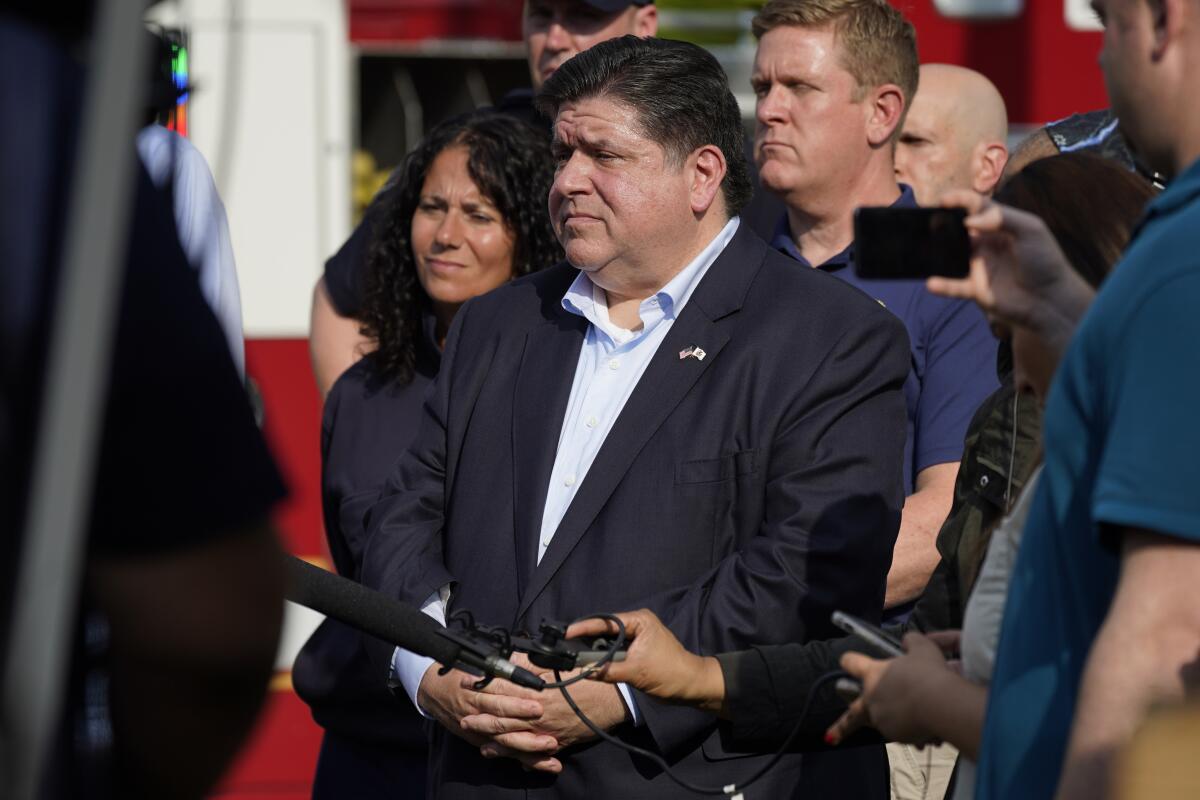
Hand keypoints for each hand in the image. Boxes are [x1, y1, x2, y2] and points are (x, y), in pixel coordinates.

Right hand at [416, 664, 561, 772]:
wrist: (433, 691)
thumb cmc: (458, 673)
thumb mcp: (476, 663)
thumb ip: (501, 665)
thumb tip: (527, 659)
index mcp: (478, 688)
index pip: (500, 691)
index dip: (518, 696)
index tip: (538, 698)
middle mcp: (477, 709)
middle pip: (501, 716)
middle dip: (523, 718)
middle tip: (545, 718)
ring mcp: (479, 728)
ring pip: (503, 738)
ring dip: (527, 743)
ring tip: (549, 744)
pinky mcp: (481, 740)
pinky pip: (503, 751)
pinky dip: (521, 757)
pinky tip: (540, 762)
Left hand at [460, 653, 628, 753]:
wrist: (614, 699)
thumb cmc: (587, 679)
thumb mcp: (558, 666)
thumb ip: (532, 664)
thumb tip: (511, 656)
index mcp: (536, 691)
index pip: (503, 688)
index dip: (482, 685)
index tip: (466, 683)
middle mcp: (538, 714)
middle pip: (502, 716)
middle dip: (481, 716)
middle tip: (462, 715)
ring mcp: (545, 731)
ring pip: (512, 737)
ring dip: (492, 737)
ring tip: (475, 736)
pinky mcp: (556, 742)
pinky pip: (531, 752)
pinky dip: (515, 754)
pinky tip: (501, 753)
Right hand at [565, 609, 725, 713]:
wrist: (691, 686)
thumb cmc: (669, 674)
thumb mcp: (636, 672)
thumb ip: (607, 670)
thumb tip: (583, 671)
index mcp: (639, 621)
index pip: (606, 622)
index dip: (584, 627)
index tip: (566, 632)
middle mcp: (637, 624)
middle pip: (605, 629)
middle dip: (587, 638)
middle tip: (565, 645)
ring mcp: (637, 637)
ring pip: (609, 641)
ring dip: (595, 649)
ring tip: (573, 654)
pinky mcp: (636, 649)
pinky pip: (615, 650)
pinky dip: (604, 657)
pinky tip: (590, 662)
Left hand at [826, 631, 956, 745]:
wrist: (940, 703)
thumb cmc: (929, 672)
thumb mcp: (922, 648)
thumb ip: (911, 642)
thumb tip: (908, 642)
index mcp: (872, 674)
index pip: (851, 663)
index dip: (850, 661)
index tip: (845, 661)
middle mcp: (871, 699)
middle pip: (851, 714)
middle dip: (839, 727)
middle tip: (829, 736)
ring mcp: (882, 720)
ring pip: (883, 723)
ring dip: (892, 722)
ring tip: (912, 717)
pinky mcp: (897, 736)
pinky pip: (902, 734)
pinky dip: (912, 732)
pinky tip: (927, 733)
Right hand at [926, 190, 1093, 340]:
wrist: (1052, 300)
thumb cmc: (1045, 261)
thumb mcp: (1031, 229)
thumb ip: (1001, 217)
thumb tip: (968, 222)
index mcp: (999, 225)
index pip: (975, 207)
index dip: (959, 200)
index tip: (944, 200)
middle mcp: (985, 244)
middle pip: (957, 229)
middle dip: (941, 223)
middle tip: (928, 220)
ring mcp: (978, 266)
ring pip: (950, 256)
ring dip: (937, 251)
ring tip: (923, 246)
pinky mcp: (975, 289)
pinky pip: (954, 286)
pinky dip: (942, 285)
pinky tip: (931, 283)